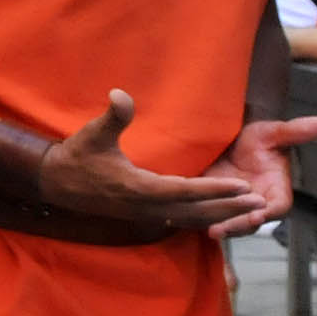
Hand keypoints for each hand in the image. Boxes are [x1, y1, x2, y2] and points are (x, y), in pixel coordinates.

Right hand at [34, 91, 265, 230]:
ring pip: (192, 220)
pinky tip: (218, 217)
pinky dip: (204, 220)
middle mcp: (147, 207)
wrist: (57, 184)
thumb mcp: (92, 135)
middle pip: (197, 212)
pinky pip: (182, 221)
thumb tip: (120, 94)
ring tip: (249, 212)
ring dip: (222, 216)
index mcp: (139, 188)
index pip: (186, 191)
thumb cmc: (77, 157)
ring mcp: (146, 214)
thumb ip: (112, 117)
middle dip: (229, 207)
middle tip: (260, 203)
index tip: (242, 186)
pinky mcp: (145, 215)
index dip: (216, 190)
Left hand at [200, 114, 316, 238]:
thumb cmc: (256, 138)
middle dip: (237, 226)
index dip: (269, 214)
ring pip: (229, 223)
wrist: (229, 140)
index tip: (258, 216)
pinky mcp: (215, 206)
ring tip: (208, 229)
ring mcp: (235, 209)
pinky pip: (210, 217)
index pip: (278, 208)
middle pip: (250, 222)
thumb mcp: (272, 132)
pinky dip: (200, 219)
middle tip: (221, 229)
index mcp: (276, 192)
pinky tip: (187, 220)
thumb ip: (294, 131)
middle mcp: (257, 205)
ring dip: (218, 227)